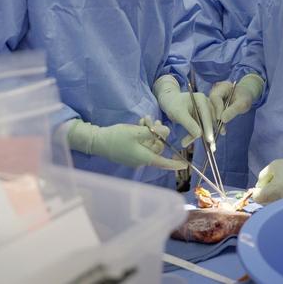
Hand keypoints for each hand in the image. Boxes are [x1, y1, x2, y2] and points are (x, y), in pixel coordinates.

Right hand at [67, 118, 186, 169]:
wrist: (97, 141)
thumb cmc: (117, 138)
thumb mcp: (137, 132)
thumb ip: (154, 132)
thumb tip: (168, 132)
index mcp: (145, 158)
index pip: (164, 162)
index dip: (175, 163)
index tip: (185, 164)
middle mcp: (142, 159)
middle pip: (157, 147)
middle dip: (157, 133)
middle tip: (153, 120)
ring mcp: (135, 156)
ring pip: (149, 143)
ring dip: (150, 131)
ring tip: (145, 119)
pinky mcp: (130, 151)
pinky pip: (142, 143)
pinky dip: (143, 133)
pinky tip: (140, 123)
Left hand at [154, 75, 213, 147]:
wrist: (169, 101)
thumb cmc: (173, 105)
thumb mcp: (179, 114)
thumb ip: (189, 124)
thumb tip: (199, 135)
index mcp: (202, 100)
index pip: (207, 116)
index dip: (208, 129)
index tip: (210, 140)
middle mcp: (207, 104)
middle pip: (209, 122)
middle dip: (207, 134)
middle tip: (210, 148)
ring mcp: (206, 110)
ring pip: (207, 126)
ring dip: (201, 135)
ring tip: (185, 142)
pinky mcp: (204, 116)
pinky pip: (204, 126)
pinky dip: (201, 134)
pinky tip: (200, 140)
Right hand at [209, 74, 263, 128]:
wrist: (243, 96)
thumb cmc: (244, 97)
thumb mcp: (243, 103)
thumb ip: (234, 109)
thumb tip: (222, 119)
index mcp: (222, 87)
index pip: (215, 97)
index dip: (217, 108)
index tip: (220, 118)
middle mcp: (214, 92)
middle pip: (209, 105)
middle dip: (215, 118)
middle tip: (220, 129)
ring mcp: (212, 99)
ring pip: (209, 111)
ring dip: (215, 122)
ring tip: (222, 131)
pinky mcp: (212, 106)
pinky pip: (212, 115)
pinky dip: (216, 123)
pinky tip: (222, 130)